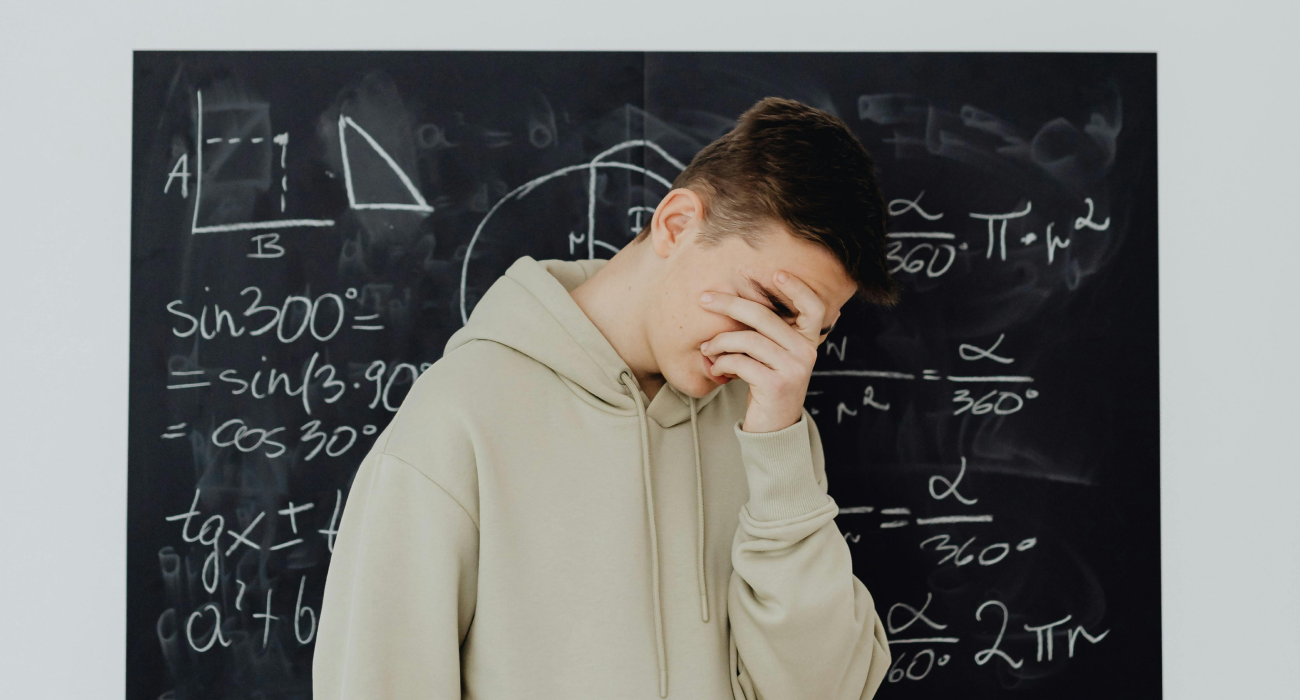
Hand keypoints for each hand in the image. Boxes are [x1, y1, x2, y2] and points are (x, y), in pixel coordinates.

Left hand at [698, 269, 826, 432]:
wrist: (773, 428)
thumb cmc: (768, 384)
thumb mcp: (774, 355)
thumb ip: (767, 332)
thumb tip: (734, 299)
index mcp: (809, 341)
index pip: (814, 307)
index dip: (798, 288)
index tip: (776, 272)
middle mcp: (806, 352)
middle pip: (765, 316)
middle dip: (729, 304)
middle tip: (704, 299)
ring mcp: (793, 369)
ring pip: (747, 339)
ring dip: (719, 341)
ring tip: (707, 348)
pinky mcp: (775, 385)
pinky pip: (740, 362)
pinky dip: (722, 362)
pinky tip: (716, 368)